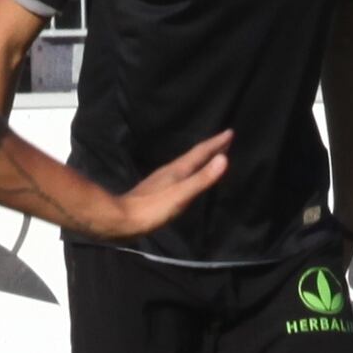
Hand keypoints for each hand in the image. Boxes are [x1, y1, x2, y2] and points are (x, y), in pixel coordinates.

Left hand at [94, 130, 233, 241]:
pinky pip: (179, 175)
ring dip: (199, 159)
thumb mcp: (181, 194)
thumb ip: (202, 178)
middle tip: (224, 141)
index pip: (200, 152)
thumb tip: (224, 158)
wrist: (122, 220)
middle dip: (210, 148)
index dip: (216, 143)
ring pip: (186, 165)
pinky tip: (186, 179)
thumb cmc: (153, 209)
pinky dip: (189, 172)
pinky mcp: (156, 191)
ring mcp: (162, 180)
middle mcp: (170, 171)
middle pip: (194, 156)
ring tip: (209, 157)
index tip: (230, 132)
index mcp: (178, 170)